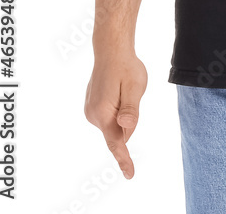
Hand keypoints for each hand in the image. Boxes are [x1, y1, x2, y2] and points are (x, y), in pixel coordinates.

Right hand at [84, 50, 147, 179]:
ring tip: (123, 89)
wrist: (111, 50)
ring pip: (114, 124)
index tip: (130, 175)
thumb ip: (131, 108)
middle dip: (129, 121)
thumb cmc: (126, 67)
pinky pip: (109, 116)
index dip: (124, 159)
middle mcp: (93, 115)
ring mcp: (90, 111)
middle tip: (131, 93)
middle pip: (118, 132)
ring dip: (123, 113)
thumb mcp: (135, 86)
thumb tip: (126, 127)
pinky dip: (117, 109)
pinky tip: (117, 91)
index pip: (116, 143)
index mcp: (103, 114)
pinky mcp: (92, 106)